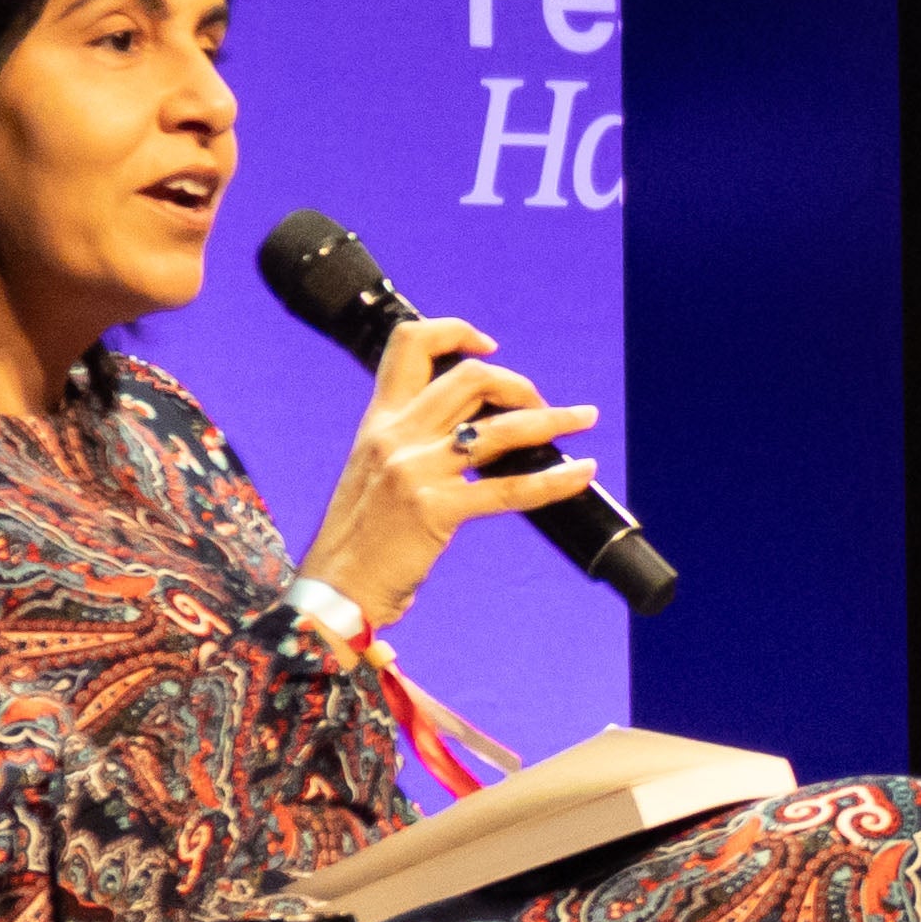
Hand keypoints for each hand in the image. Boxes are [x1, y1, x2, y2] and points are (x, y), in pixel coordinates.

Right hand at [293, 313, 599, 617]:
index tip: (489, 347)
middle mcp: (396, 436)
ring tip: (584, 420)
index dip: (455, 331)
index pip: (410, 344)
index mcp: (379, 420)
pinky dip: (554, 479)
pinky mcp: (436, 511)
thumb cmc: (360, 537)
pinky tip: (581, 473)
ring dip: (553, 419)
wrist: (336, 590)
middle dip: (518, 385)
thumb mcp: (373, 470)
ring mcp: (416, 471)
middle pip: (470, 378)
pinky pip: (509, 489)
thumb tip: (473, 424)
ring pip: (501, 428)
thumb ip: (411, 440)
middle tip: (541, 406)